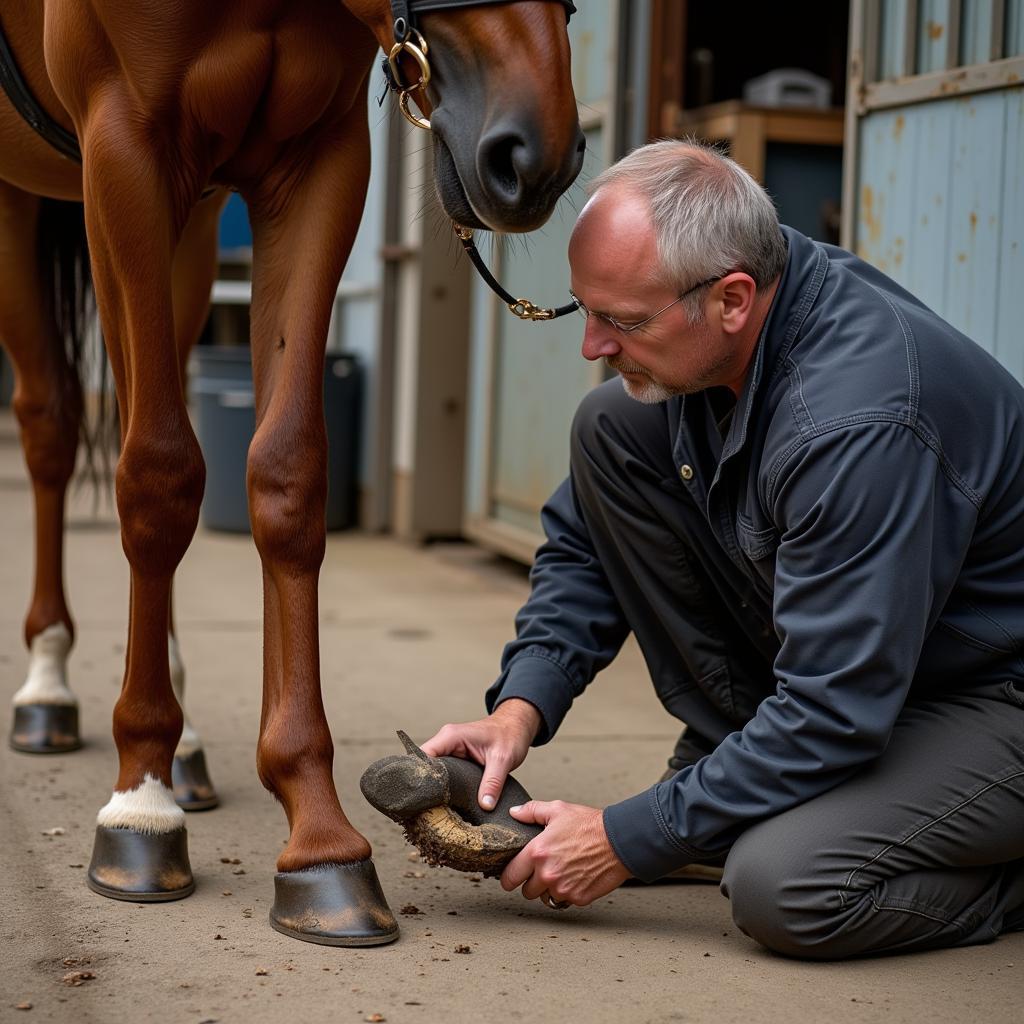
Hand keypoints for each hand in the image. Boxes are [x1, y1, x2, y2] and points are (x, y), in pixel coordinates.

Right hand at [420, 698, 541, 809]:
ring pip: (432, 772)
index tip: (421, 800)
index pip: (423, 756)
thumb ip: (493, 782)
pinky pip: (442, 774)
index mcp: (451, 736)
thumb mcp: (503, 759)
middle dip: (424, 787)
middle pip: (424, 766)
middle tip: (425, 811)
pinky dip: (442, 787)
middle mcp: (445, 742)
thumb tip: (485, 806)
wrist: (516, 726)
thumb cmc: (510, 735)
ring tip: (431, 811)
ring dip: (433, 789)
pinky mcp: (455, 760)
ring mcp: (449, 751)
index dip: (420, 777)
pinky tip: (443, 804)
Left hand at [500, 800, 630, 907]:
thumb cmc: (589, 825)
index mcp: (538, 853)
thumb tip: (514, 813)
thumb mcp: (558, 810)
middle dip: (532, 882)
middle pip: (526, 892)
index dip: (509, 877)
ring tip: (561, 871)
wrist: (619, 841)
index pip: (510, 877)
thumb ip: (532, 811)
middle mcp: (547, 874)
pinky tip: (575, 876)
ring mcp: (563, 889)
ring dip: (549, 889)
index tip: (512, 876)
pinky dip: (568, 892)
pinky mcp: (578, 898)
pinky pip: (565, 901)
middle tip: (542, 870)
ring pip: (545, 898)